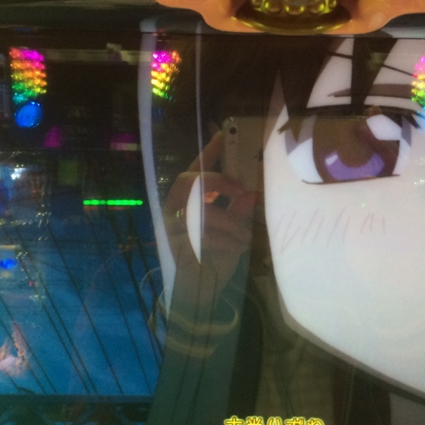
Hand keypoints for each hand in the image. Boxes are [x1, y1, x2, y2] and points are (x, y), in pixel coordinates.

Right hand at [164, 132, 257, 311]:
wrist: (203, 290)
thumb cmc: (218, 256)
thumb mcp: (235, 229)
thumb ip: (239, 210)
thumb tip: (251, 194)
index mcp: (191, 199)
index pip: (198, 169)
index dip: (208, 151)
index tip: (222, 133)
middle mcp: (176, 208)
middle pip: (189, 181)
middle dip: (217, 182)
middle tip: (241, 192)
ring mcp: (173, 226)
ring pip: (199, 210)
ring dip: (229, 222)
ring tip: (246, 236)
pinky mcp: (176, 245)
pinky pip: (203, 235)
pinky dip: (226, 241)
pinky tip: (238, 249)